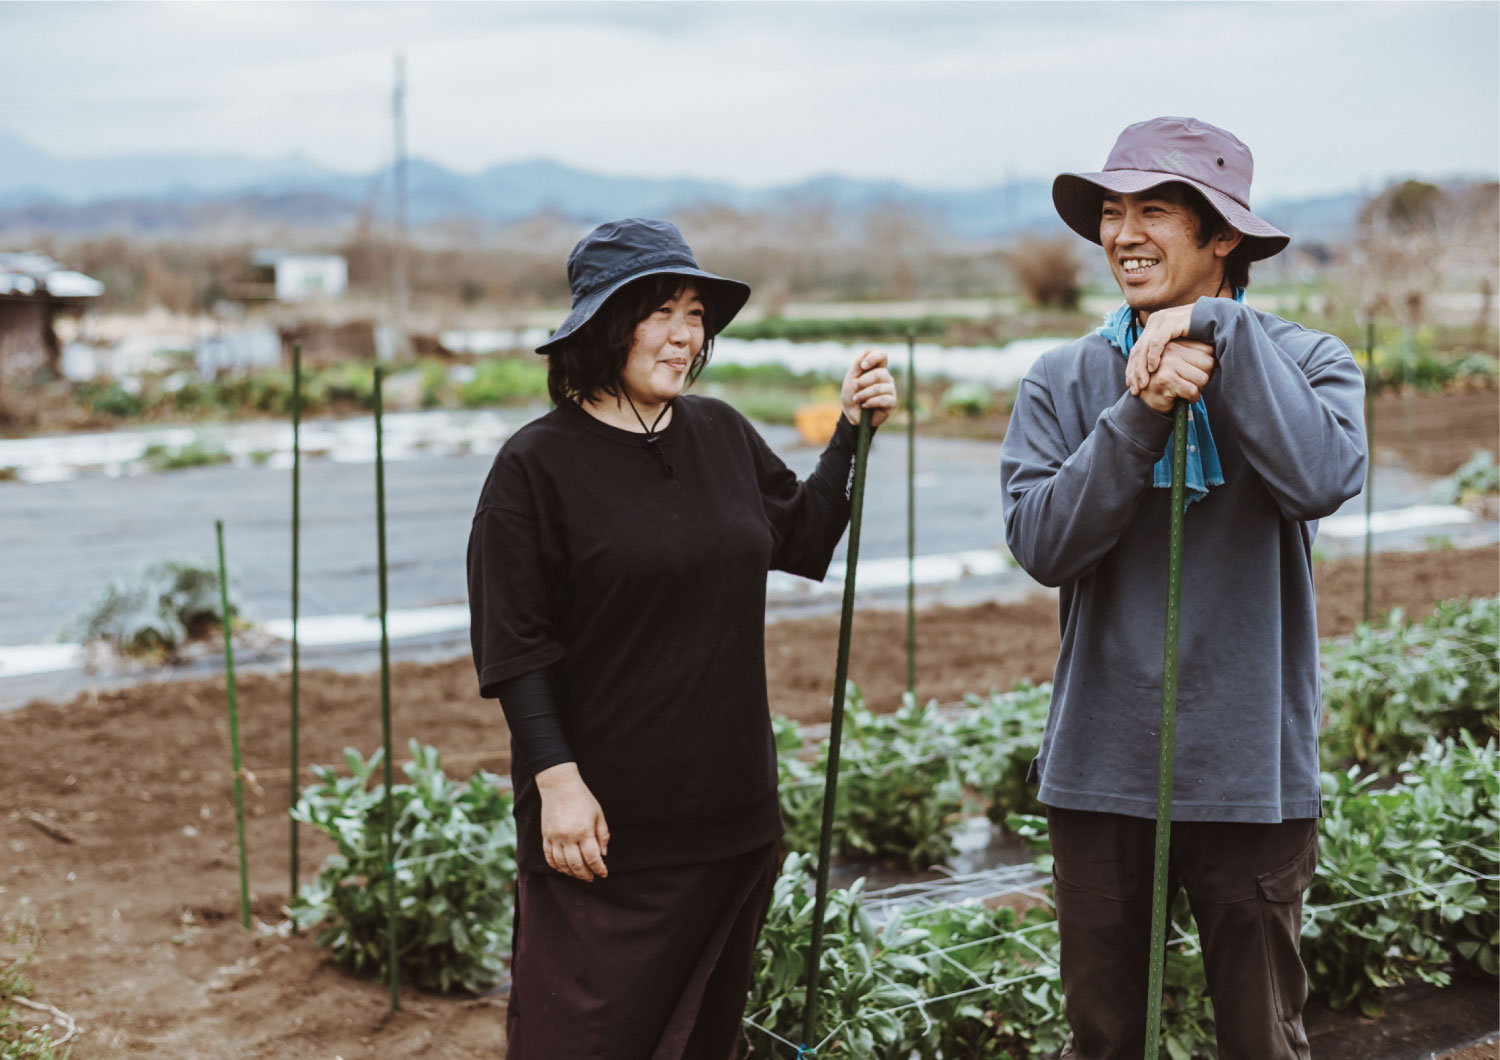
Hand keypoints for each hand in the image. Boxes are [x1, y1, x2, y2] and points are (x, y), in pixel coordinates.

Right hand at [535, 762, 609, 881]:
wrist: (559, 786)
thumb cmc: (582, 799)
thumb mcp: (598, 814)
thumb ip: (602, 835)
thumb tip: (603, 854)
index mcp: (584, 831)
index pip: (592, 858)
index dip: (599, 869)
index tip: (603, 873)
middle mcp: (568, 837)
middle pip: (576, 865)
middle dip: (585, 875)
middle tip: (591, 878)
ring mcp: (555, 837)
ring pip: (562, 864)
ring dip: (571, 873)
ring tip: (579, 874)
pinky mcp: (545, 836)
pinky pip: (549, 857)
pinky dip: (556, 866)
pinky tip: (563, 868)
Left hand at [841, 348, 896, 427]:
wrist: (851, 415)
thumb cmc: (851, 395)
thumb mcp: (850, 378)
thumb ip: (857, 364)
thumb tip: (869, 349)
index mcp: (877, 369)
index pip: (882, 356)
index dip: (874, 358)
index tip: (863, 366)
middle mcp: (886, 378)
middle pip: (880, 373)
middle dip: (864, 381)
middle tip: (855, 388)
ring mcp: (890, 391)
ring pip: (880, 387)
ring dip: (864, 394)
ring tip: (857, 399)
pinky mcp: (891, 403)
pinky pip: (883, 399)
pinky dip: (870, 402)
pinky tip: (864, 405)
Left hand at [1124, 304, 1196, 393]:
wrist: (1216, 316)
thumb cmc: (1200, 333)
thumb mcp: (1180, 345)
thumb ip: (1168, 353)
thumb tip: (1158, 370)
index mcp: (1154, 326)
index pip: (1137, 350)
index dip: (1132, 369)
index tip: (1131, 385)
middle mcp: (1154, 321)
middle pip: (1137, 350)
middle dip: (1133, 372)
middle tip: (1134, 389)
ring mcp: (1161, 320)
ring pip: (1143, 347)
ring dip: (1141, 367)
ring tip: (1142, 383)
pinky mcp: (1170, 322)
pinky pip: (1157, 342)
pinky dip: (1153, 356)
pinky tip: (1153, 369)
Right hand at [1134, 340, 1215, 413]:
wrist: (1145, 402)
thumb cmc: (1166, 382)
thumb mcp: (1180, 364)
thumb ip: (1194, 355)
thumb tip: (1219, 355)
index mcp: (1175, 342)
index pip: (1208, 350)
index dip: (1206, 366)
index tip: (1195, 373)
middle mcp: (1170, 349)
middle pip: (1208, 363)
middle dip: (1204, 378)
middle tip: (1191, 383)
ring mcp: (1167, 363)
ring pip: (1202, 378)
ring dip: (1198, 389)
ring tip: (1186, 390)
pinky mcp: (1166, 379)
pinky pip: (1193, 390)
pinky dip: (1192, 398)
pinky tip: (1184, 398)